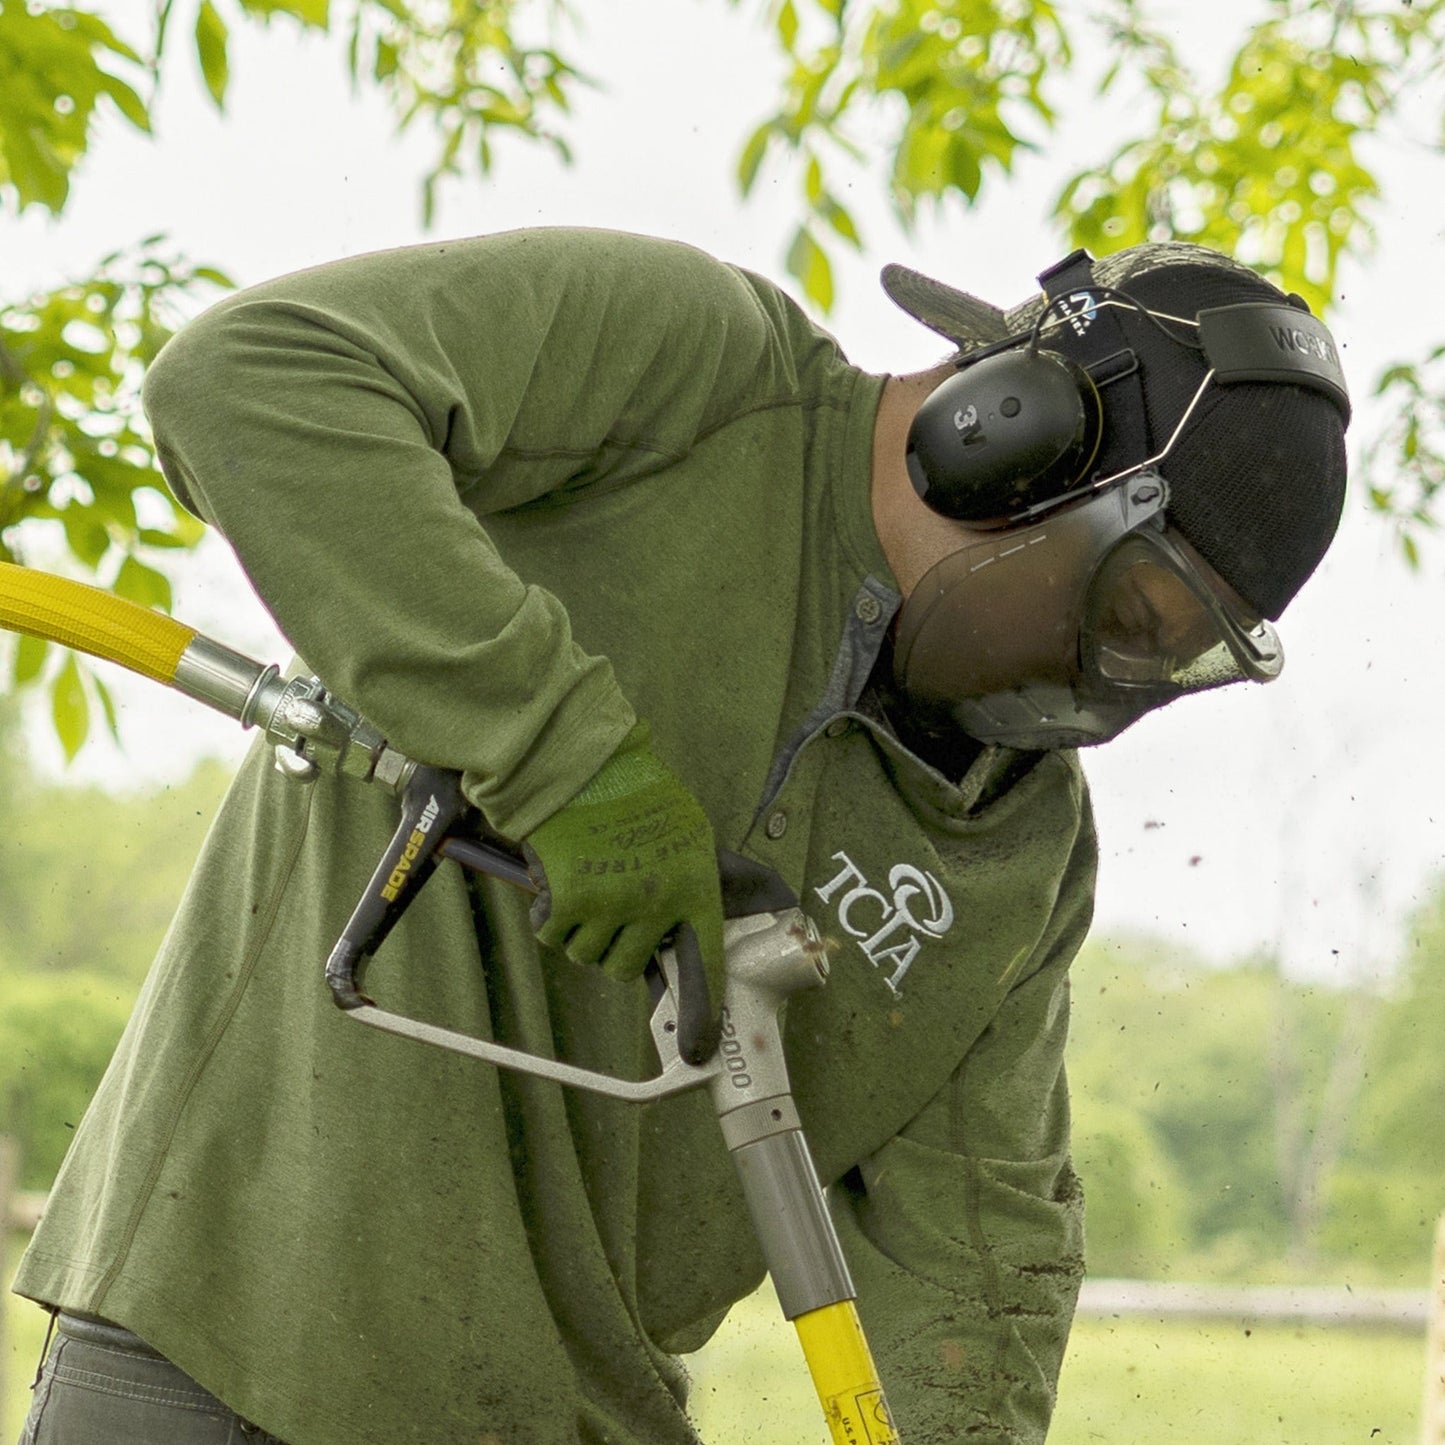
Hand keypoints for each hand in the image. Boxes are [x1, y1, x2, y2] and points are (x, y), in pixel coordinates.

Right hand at [522, 722, 723, 1060]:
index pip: (707, 965)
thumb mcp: (685, 831)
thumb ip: (687, 880)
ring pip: (587, 954)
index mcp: (693, 887)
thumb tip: (681, 929)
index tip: (700, 1052)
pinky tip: (557, 881)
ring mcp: (610, 907)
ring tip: (584, 882)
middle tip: (609, 910)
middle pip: (627, 966)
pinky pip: (551, 936)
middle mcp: (656, 905)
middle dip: (615, 946)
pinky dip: (548, 917)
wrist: (580, 761)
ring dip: (580, 929)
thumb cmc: (634, 788)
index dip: (703, 1013)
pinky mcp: (567, 903)